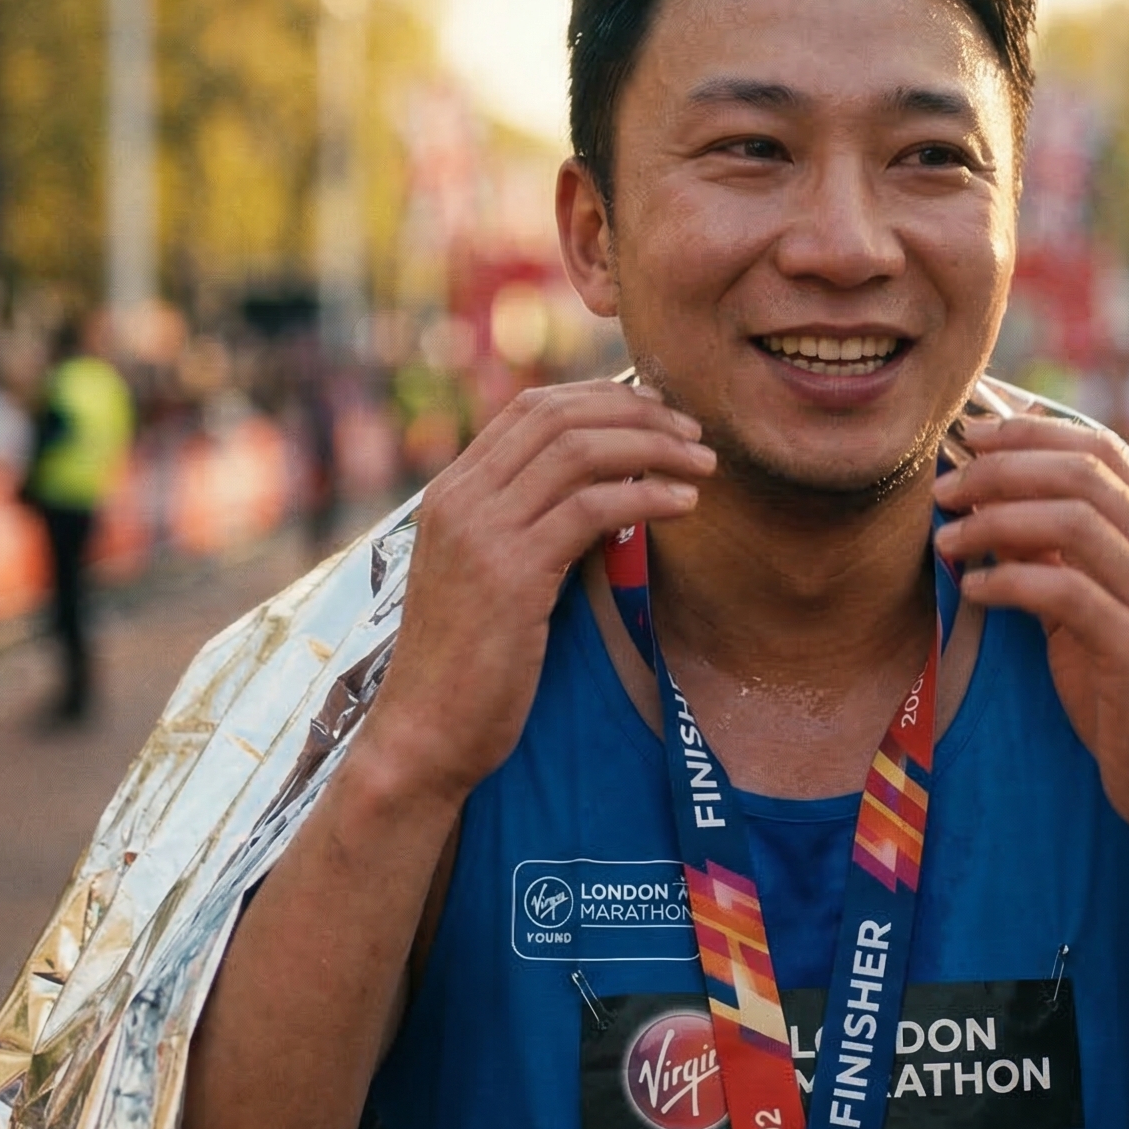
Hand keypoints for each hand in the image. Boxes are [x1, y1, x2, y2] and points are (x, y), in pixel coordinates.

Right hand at [357, 381, 715, 806]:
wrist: (425, 732)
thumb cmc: (468, 666)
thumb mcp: (487, 576)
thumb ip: (525, 527)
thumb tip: (600, 492)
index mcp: (451, 492)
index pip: (532, 408)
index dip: (601, 396)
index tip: (657, 408)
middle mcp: (460, 499)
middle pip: (560, 418)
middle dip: (638, 412)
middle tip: (693, 432)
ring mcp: (481, 533)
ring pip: (580, 453)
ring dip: (654, 447)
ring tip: (703, 463)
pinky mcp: (511, 574)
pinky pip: (591, 509)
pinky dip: (646, 496)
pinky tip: (684, 504)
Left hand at [931, 416, 1128, 895]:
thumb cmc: (1123, 690)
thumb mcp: (1083, 610)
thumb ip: (1050, 555)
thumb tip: (987, 502)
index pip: (1105, 452)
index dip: (1036, 433)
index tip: (974, 436)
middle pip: (1085, 476)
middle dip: (1003, 471)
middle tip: (944, 489)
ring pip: (1076, 524)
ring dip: (997, 522)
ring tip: (947, 539)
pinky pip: (1067, 593)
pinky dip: (1010, 581)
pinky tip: (972, 590)